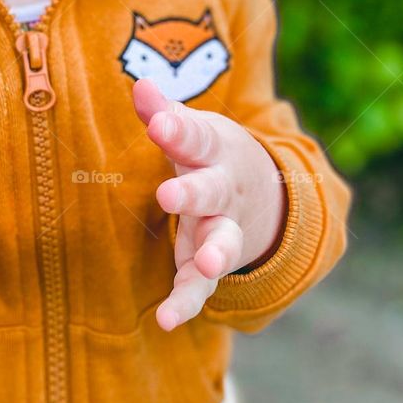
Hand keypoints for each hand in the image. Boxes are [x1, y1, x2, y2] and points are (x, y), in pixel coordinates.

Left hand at [132, 78, 287, 331]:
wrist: (264, 193)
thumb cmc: (211, 154)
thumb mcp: (194, 131)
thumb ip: (164, 113)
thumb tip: (139, 83)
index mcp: (214, 151)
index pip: (196, 136)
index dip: (177, 128)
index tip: (157, 120)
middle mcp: (222, 191)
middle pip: (212, 191)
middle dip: (193, 193)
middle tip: (169, 195)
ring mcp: (221, 230)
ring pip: (222, 243)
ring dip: (214, 255)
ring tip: (204, 264)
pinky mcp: (208, 265)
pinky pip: (200, 286)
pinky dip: (186, 303)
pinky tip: (166, 320)